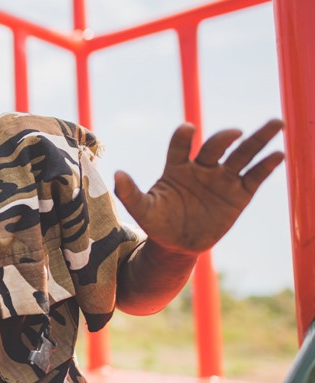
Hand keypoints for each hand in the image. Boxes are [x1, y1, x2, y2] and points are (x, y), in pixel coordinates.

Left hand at [113, 120, 283, 254]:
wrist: (177, 245)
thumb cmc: (157, 222)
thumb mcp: (141, 209)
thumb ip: (129, 193)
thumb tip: (118, 174)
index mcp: (177, 167)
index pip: (180, 145)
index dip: (183, 137)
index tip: (188, 130)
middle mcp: (202, 168)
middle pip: (217, 146)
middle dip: (226, 137)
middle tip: (235, 132)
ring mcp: (222, 179)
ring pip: (243, 154)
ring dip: (259, 139)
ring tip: (275, 123)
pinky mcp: (239, 194)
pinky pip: (255, 177)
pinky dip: (266, 165)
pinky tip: (279, 154)